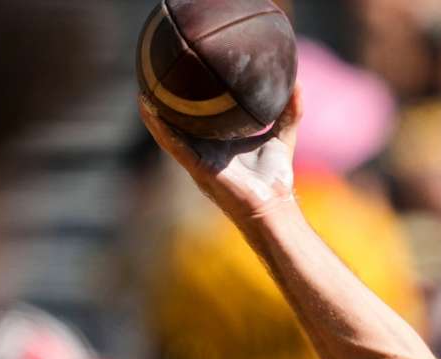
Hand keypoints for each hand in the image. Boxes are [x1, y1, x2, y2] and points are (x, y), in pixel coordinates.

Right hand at [137, 86, 302, 222]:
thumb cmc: (274, 177)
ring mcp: (198, 157)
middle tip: (156, 73)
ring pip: (168, 131)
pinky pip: (173, 143)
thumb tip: (298, 84)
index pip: (199, 117)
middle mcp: (204, 148)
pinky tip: (149, 109)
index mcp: (218, 141)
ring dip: (154, 112)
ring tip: (143, 89)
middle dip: (165, 102)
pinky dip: (160, 127)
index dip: (189, 98)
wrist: (273, 205)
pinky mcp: (197, 166)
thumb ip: (289, 111)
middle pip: (178, 122)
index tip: (183, 72)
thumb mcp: (281, 136)